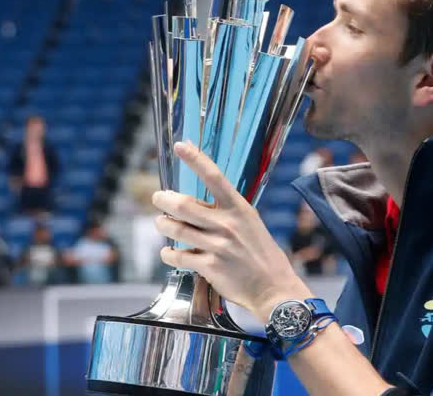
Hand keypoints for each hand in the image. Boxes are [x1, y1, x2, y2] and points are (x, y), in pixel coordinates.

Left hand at [152, 142, 311, 322]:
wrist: (273, 287)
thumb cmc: (261, 254)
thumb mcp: (250, 224)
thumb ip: (226, 212)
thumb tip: (197, 204)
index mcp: (239, 208)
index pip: (214, 176)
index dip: (195, 159)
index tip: (181, 145)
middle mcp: (228, 224)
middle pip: (183, 204)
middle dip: (164, 199)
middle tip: (158, 197)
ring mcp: (218, 245)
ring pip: (175, 229)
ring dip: (163, 224)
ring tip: (162, 223)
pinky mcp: (210, 266)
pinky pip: (177, 256)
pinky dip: (168, 253)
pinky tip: (169, 252)